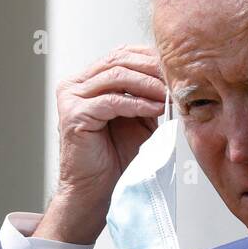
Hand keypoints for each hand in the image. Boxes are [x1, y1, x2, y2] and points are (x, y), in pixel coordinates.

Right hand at [37, 44, 168, 243]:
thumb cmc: (117, 161)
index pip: (122, 55)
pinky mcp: (73, 115)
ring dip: (148, 84)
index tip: (177, 68)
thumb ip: (149, 97)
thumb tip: (173, 78)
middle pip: (119, 60)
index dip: (150, 58)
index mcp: (89, 81)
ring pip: (116, 76)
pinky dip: (137, 103)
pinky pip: (111, 101)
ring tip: (170, 93)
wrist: (98, 192)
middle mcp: (76, 85)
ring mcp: (71, 98)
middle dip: (152, 68)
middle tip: (176, 77)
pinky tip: (156, 108)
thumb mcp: (139, 121)